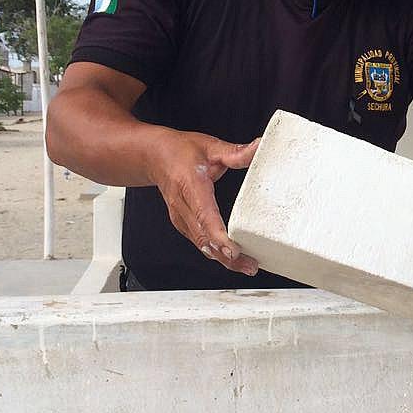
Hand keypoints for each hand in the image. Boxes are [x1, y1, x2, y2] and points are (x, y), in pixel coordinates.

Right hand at [148, 130, 261, 274]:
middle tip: (249, 265)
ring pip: (201, 245)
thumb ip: (235, 152)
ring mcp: (180, 217)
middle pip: (204, 237)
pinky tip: (231, 260)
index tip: (232, 249)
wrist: (154, 156)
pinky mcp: (183, 223)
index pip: (204, 214)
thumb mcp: (210, 146)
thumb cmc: (180, 151)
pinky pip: (199, 242)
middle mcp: (182, 205)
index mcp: (190, 185)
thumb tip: (258, 147)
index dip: (218, 235)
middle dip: (226, 255)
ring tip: (246, 266)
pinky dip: (215, 253)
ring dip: (223, 259)